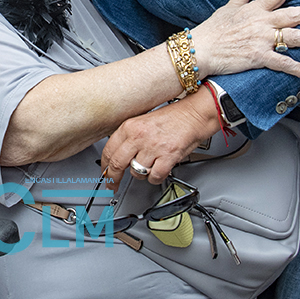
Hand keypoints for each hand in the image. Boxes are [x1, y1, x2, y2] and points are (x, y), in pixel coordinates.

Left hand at [101, 89, 221, 185]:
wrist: (194, 114)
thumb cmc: (173, 117)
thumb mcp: (143, 122)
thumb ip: (129, 138)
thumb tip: (117, 157)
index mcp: (130, 126)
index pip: (109, 150)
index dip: (105, 166)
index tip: (105, 173)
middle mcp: (139, 136)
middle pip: (117, 164)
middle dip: (114, 178)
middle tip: (114, 184)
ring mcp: (153, 146)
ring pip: (137, 172)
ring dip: (142, 174)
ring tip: (149, 166)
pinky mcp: (168, 156)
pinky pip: (154, 176)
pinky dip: (156, 177)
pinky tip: (159, 170)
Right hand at [191, 0, 299, 79]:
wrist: (200, 50)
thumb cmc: (212, 30)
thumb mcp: (227, 8)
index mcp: (255, 8)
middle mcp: (261, 22)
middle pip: (295, 14)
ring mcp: (261, 39)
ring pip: (294, 37)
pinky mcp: (258, 57)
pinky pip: (283, 63)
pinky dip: (298, 68)